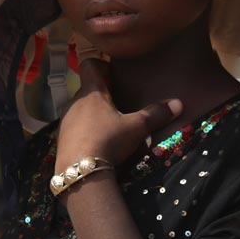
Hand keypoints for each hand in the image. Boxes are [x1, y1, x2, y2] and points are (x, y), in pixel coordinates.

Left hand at [56, 59, 182, 170]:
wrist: (80, 173)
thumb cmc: (108, 140)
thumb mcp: (136, 128)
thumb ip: (155, 114)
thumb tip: (178, 103)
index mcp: (91, 92)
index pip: (89, 66)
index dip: (100, 65)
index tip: (113, 75)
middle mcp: (74, 102)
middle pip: (86, 89)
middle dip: (101, 93)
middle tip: (118, 102)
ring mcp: (65, 121)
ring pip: (79, 109)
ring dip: (91, 113)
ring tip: (108, 125)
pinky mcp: (60, 139)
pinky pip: (73, 127)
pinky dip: (84, 130)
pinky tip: (96, 143)